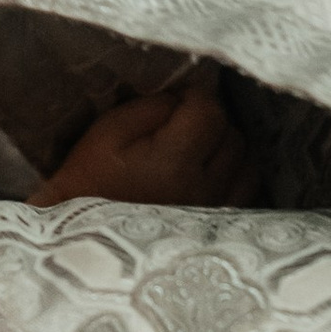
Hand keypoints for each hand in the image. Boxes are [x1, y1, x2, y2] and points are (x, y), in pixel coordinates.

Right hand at [32, 81, 254, 209]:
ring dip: (226, 149)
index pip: (210, 112)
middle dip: (210, 122)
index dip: (196, 97)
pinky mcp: (218, 226)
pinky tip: (209, 174)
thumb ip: (152, 107)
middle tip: (181, 125)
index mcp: (174, 163)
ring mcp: (215, 211)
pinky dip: (234, 175)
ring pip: (247, 162)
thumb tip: (184, 98)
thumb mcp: (108, 131)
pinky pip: (247, 190)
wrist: (84, 234)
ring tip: (198, 150)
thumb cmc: (91, 179)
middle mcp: (203, 189)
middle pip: (232, 135)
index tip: (177, 100)